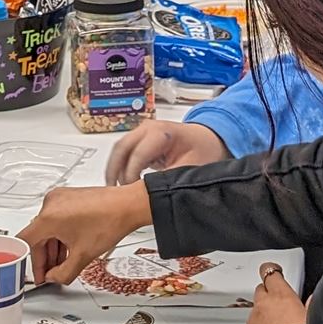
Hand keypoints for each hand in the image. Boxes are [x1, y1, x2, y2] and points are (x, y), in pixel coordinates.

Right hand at [19, 181, 151, 285]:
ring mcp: (59, 198)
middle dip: (45, 257)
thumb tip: (54, 278)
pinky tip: (70, 247)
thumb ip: (63, 273)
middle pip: (37, 235)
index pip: (25, 243)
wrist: (129, 205)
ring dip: (53, 247)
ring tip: (64, 262)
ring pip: (47, 228)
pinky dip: (60, 235)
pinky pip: (56, 219)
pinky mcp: (68, 196)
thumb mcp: (83, 256)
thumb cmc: (110, 222)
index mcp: (48, 217)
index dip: (29, 263)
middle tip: (52, 272)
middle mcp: (50, 204)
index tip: (37, 273)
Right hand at [105, 119, 227, 184]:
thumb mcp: (189, 169)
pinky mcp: (140, 138)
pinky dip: (120, 166)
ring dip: (115, 170)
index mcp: (161, 132)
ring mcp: (142, 131)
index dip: (131, 177)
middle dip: (115, 172)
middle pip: (121, 149)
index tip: (131, 194)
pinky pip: (124, 152)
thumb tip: (148, 195)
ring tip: (115, 191)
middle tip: (114, 193)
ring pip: (119, 150)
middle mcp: (148, 128)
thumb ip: (167, 181)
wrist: (207, 139)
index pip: (137, 155)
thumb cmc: (203, 150)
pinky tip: (121, 182)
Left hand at [247, 261, 308, 323]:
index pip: (271, 273)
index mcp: (282, 295)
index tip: (275, 272)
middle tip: (280, 301)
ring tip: (278, 323)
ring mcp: (255, 318)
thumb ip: (310, 306)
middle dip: (269, 292)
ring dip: (264, 310)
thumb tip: (312, 300)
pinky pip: (253, 322)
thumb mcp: (312, 319)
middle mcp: (264, 304)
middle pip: (261, 289)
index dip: (273, 272)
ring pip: (256, 307)